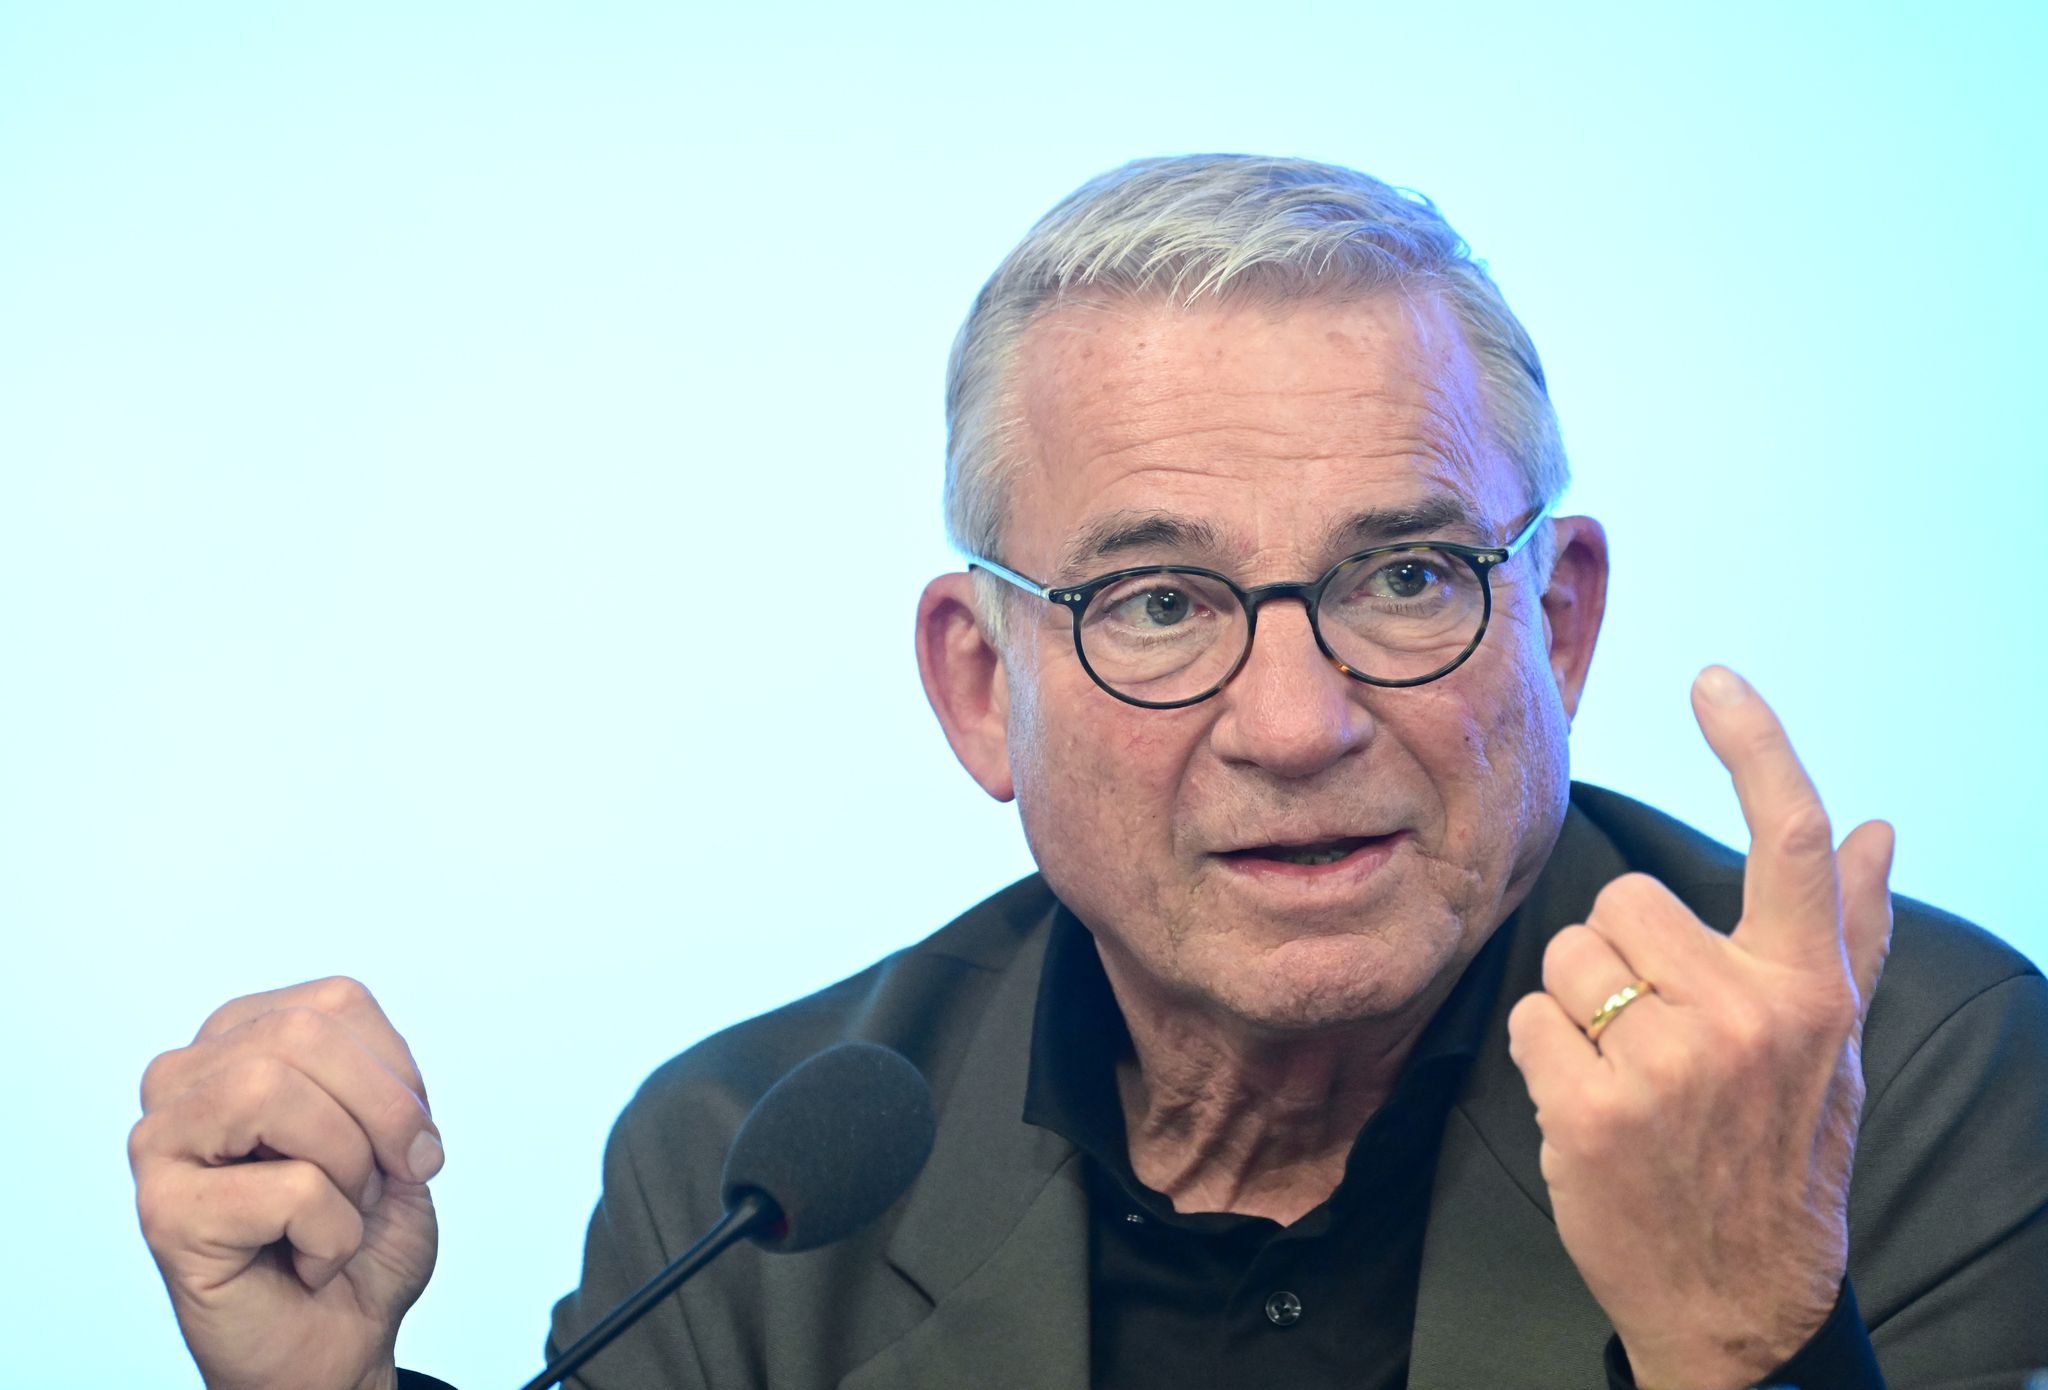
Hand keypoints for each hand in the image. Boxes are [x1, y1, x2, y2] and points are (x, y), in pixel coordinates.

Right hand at [130, 977, 442, 1389]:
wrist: (337, 1342)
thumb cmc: (360, 1236)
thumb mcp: (398, 1137)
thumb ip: (384, 1083)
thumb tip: (389, 1089)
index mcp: (240, 1037)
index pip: (337, 1001)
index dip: (398, 1074)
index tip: (407, 1139)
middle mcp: (182, 1076)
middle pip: (301, 1035)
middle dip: (380, 1114)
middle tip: (384, 1182)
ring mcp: (159, 1142)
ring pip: (273, 1092)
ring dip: (349, 1168)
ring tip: (337, 1216)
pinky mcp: (161, 1211)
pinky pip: (288, 1188)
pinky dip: (333, 1234)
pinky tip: (305, 1262)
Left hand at [1506, 666, 1894, 1389]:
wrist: (1739, 1300)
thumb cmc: (1780, 1155)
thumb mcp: (1833, 1047)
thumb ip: (1848, 931)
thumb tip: (1876, 825)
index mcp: (1809, 991)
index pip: (1789, 842)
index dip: (1755, 746)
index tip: (1713, 676)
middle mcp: (1746, 1017)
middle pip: (1620, 899)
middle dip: (1619, 956)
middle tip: (1655, 1033)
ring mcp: (1667, 1066)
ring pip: (1565, 955)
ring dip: (1578, 1006)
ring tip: (1628, 1075)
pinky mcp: (1591, 1111)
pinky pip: (1528, 1019)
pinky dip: (1544, 1058)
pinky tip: (1590, 1110)